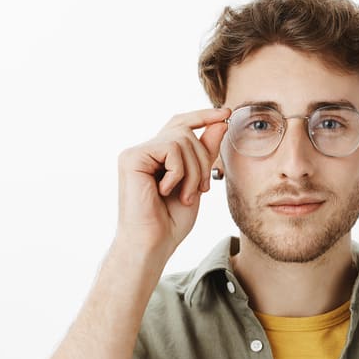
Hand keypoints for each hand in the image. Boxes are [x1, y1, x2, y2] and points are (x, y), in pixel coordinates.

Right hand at [113, 108, 229, 258]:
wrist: (152, 245)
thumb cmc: (170, 221)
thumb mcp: (196, 183)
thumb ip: (205, 152)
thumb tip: (220, 122)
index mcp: (157, 156)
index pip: (181, 125)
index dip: (203, 116)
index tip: (226, 112)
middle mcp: (144, 150)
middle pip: (186, 131)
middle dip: (203, 159)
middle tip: (203, 190)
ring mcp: (136, 153)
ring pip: (182, 140)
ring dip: (193, 171)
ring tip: (185, 195)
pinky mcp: (132, 158)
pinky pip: (170, 149)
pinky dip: (178, 173)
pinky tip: (166, 191)